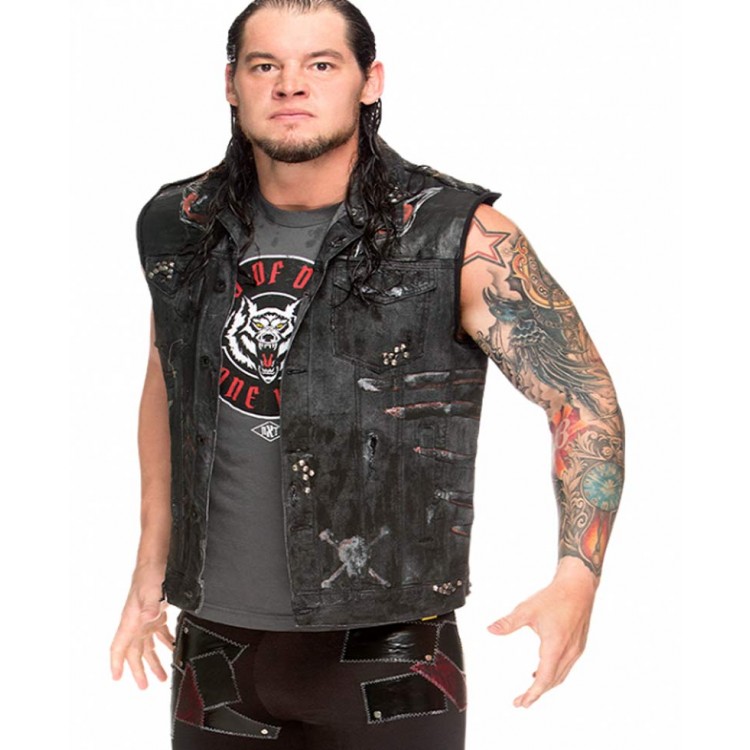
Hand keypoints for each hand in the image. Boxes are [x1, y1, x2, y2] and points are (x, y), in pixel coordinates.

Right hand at [110, 564, 174, 689]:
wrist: (157, 559)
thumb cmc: (150, 574)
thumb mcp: (151, 589)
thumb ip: (150, 604)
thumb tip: (149, 617)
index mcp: (131, 619)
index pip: (119, 646)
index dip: (116, 663)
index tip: (117, 678)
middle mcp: (136, 621)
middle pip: (134, 651)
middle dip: (139, 670)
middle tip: (145, 686)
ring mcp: (146, 618)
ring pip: (147, 645)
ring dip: (154, 661)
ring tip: (162, 676)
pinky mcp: (157, 612)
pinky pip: (159, 633)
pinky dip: (165, 643)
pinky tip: (172, 649)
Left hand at [487, 556, 597, 707]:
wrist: (579, 586)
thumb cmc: (555, 597)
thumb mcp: (527, 610)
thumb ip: (508, 623)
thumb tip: (490, 629)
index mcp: (555, 646)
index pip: (543, 679)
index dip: (532, 693)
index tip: (521, 702)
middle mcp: (569, 652)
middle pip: (552, 681)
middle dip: (537, 693)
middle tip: (522, 701)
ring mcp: (576, 650)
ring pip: (560, 675)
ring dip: (546, 684)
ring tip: (531, 689)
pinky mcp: (579, 645)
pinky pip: (565, 667)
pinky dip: (554, 674)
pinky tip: (542, 669)